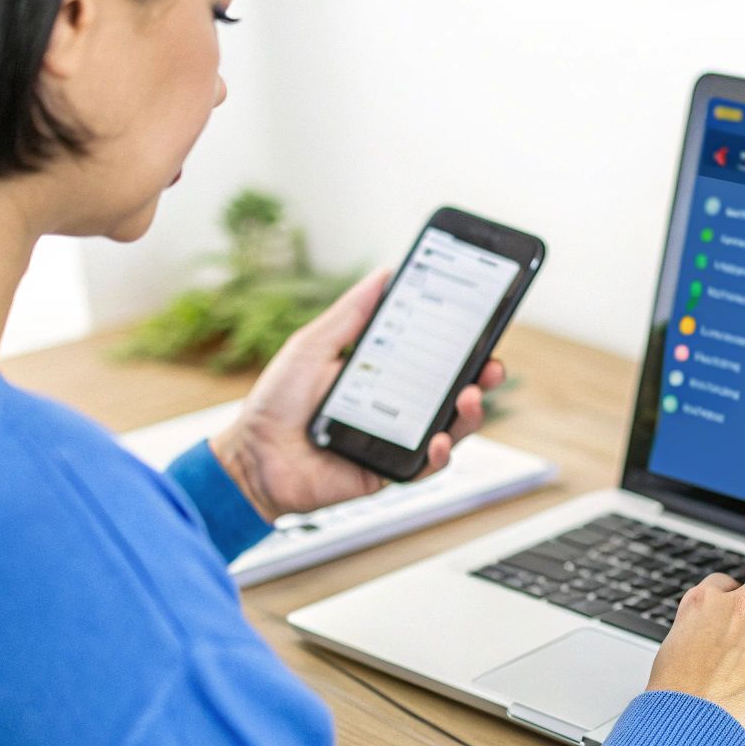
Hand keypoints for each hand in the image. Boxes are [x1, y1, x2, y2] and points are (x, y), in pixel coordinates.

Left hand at [208, 268, 507, 521]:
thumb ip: (352, 313)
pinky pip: (427, 466)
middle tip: (492, 364)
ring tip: (472, 396)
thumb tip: (385, 273)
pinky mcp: (390, 472)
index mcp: (384, 373)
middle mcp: (398, 407)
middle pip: (453, 391)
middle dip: (481, 377)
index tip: (482, 324)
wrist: (252, 456)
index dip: (462, 344)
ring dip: (470, 414)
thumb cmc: (278, 401)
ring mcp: (398, 441)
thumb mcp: (314, 344)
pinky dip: (440, 454)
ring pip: (451, 428)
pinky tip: (439, 439)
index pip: (434, 355)